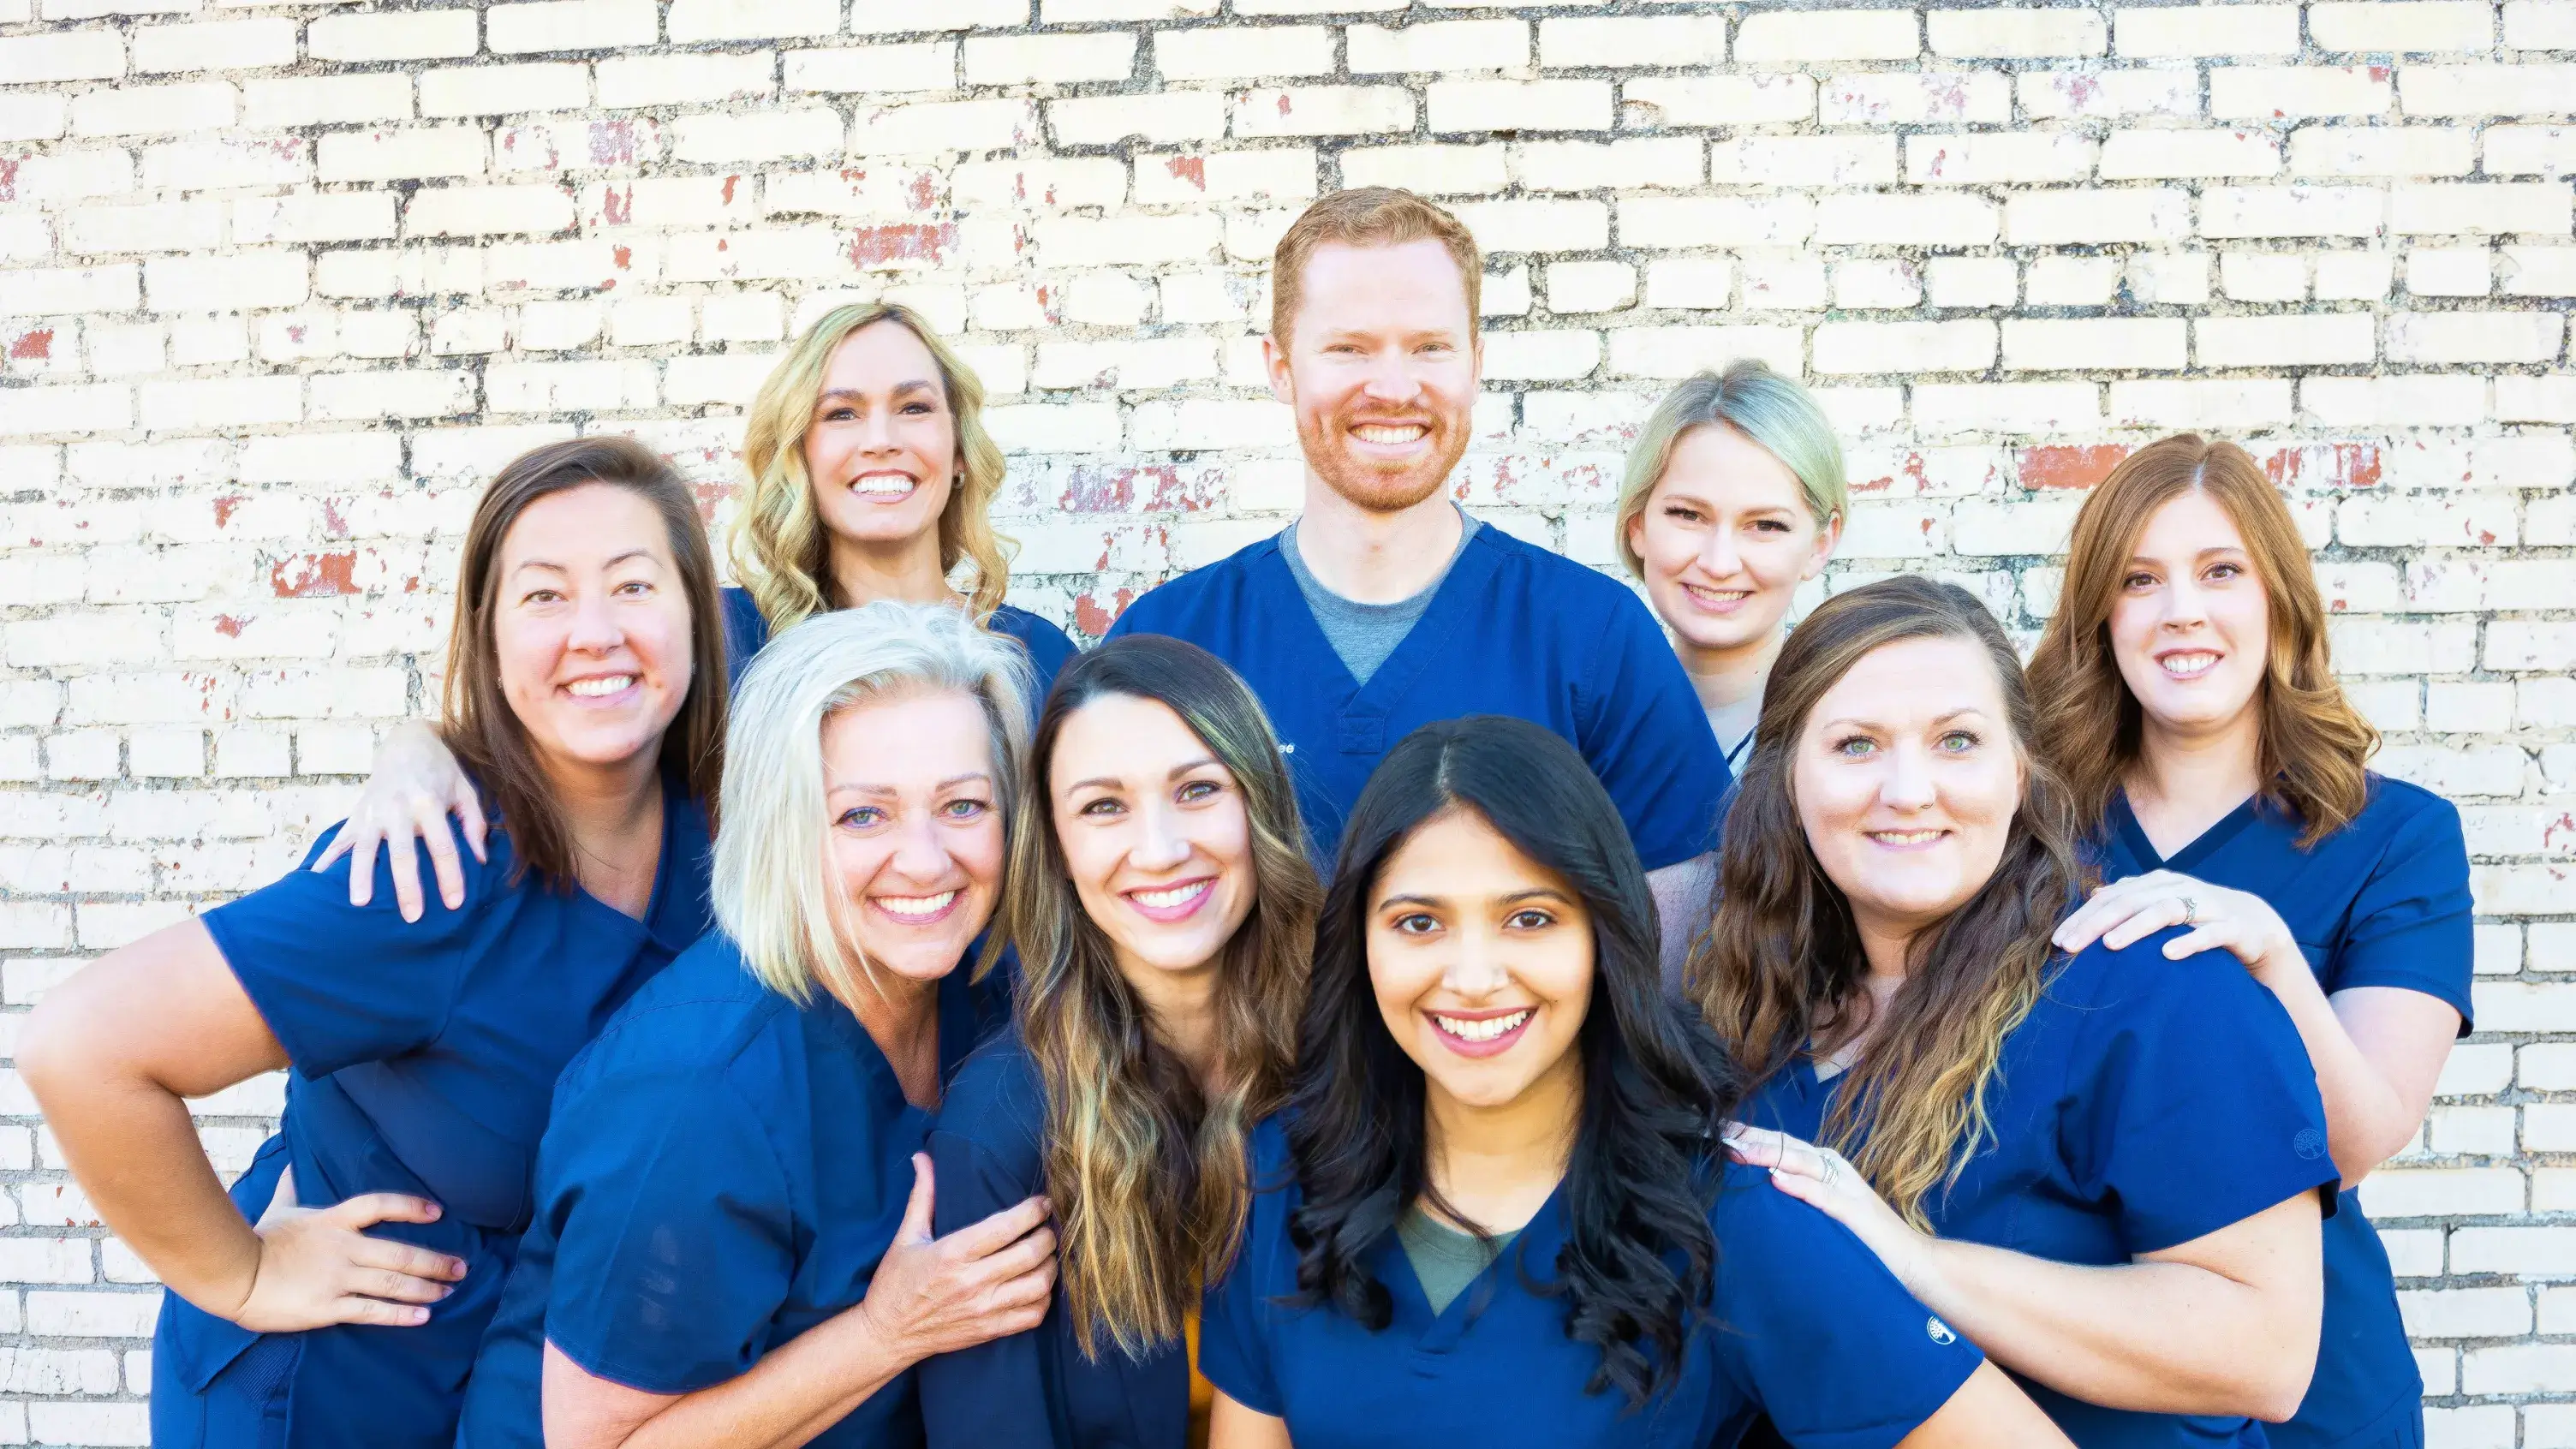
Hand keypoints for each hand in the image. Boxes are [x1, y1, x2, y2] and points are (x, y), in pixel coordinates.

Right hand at [224, 1167, 466, 1333]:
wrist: (232, 1276)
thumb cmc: (256, 1241)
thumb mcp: (279, 1208)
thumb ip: (291, 1186)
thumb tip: (292, 1160)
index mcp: (333, 1221)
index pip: (379, 1205)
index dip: (410, 1207)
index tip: (436, 1211)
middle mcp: (342, 1248)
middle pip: (400, 1251)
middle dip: (435, 1261)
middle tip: (461, 1268)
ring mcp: (337, 1278)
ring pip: (393, 1282)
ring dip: (427, 1288)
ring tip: (449, 1291)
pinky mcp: (328, 1307)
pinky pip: (373, 1311)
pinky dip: (401, 1315)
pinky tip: (423, 1318)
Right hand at [310, 721, 484, 921]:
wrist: (406, 743)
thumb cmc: (442, 771)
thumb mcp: (466, 790)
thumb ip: (474, 824)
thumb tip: (480, 860)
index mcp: (429, 804)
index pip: (442, 847)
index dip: (449, 876)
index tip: (455, 904)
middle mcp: (398, 809)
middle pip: (402, 854)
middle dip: (407, 887)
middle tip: (412, 917)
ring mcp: (373, 813)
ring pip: (364, 849)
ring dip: (361, 877)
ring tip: (360, 905)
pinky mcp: (357, 815)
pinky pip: (340, 841)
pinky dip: (327, 859)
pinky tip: (317, 881)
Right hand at [856, 1154, 1055, 1363]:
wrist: (887, 1334)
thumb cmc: (895, 1283)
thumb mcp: (906, 1236)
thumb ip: (923, 1195)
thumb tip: (924, 1158)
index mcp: (953, 1253)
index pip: (1006, 1227)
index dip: (1033, 1211)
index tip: (1043, 1202)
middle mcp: (973, 1282)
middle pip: (1030, 1253)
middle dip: (1048, 1235)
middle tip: (1048, 1226)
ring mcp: (984, 1309)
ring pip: (1039, 1284)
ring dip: (1051, 1265)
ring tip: (1047, 1254)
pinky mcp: (990, 1331)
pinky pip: (1033, 1315)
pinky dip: (1045, 1298)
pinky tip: (1039, 1285)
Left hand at [1723, 1124, 1935, 1291]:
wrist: (1913, 1261)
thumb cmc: (1863, 1239)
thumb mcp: (1822, 1212)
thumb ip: (1797, 1195)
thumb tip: (1757, 1183)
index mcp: (1825, 1165)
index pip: (1782, 1143)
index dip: (1751, 1136)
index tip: (1718, 1131)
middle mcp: (1835, 1168)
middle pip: (1788, 1146)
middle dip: (1752, 1138)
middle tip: (1718, 1134)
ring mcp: (1848, 1188)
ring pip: (1803, 1163)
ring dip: (1768, 1154)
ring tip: (1738, 1150)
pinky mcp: (1857, 1212)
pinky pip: (1825, 1195)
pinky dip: (1800, 1186)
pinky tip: (1776, 1179)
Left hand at [2051, 870, 2300, 984]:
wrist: (2256, 924)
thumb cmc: (2198, 917)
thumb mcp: (2162, 905)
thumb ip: (2130, 900)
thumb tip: (2094, 895)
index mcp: (2157, 884)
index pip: (2112, 898)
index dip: (2083, 917)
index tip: (2058, 941)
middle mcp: (2179, 889)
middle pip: (2130, 901)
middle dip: (2097, 922)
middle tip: (2071, 945)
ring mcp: (2206, 906)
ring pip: (2165, 911)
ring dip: (2136, 927)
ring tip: (2110, 945)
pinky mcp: (2233, 927)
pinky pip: (2210, 934)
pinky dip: (2189, 941)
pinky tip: (2168, 954)